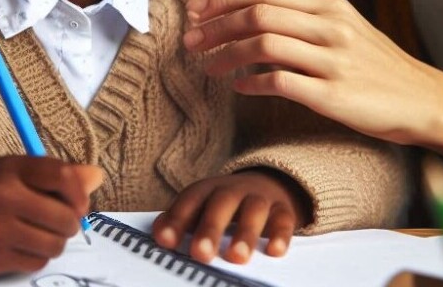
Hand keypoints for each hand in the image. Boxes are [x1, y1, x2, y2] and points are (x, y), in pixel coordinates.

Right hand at [0, 156, 102, 274]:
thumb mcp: (16, 172)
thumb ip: (56, 174)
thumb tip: (98, 177)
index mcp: (10, 169)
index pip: (62, 176)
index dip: (80, 191)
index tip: (79, 200)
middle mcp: (3, 199)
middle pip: (65, 216)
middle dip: (72, 220)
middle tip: (61, 217)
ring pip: (56, 243)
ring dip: (57, 239)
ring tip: (42, 229)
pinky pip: (40, 261)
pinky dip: (40, 254)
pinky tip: (25, 243)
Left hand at [152, 170, 304, 263]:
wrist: (266, 184)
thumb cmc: (225, 205)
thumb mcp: (202, 207)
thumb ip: (182, 221)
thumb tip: (159, 236)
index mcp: (208, 190)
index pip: (190, 200)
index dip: (176, 219)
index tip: (165, 241)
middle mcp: (233, 190)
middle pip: (221, 202)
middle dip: (210, 228)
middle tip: (200, 254)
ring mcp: (259, 198)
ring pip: (253, 209)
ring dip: (245, 232)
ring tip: (236, 258)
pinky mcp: (282, 209)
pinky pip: (283, 219)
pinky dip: (279, 234)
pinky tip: (273, 251)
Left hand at [183, 0, 442, 161]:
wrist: (425, 99)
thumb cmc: (376, 63)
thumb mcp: (346, 24)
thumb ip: (305, 13)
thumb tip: (254, 7)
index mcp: (329, 4)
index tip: (195, 10)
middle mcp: (330, 26)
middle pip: (257, 12)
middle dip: (215, 25)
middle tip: (188, 40)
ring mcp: (333, 60)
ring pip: (263, 44)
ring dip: (226, 54)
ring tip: (206, 66)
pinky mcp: (334, 96)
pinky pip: (280, 83)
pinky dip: (251, 83)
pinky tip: (237, 88)